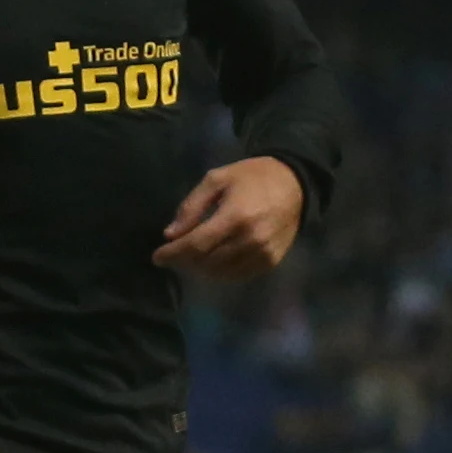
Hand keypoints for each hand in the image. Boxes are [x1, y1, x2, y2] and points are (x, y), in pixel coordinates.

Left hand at [155, 156, 304, 278]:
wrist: (294, 183)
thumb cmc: (252, 177)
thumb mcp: (217, 179)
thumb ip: (192, 206)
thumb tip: (171, 234)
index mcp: (235, 216)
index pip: (196, 245)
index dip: (173, 254)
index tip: (157, 257)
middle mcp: (250, 239)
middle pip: (206, 262)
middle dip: (185, 260)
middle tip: (175, 253)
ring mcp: (263, 253)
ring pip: (221, 273)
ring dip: (201, 269)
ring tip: (193, 257)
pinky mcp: (272, 261)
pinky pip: (239, 276)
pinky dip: (221, 272)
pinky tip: (214, 261)